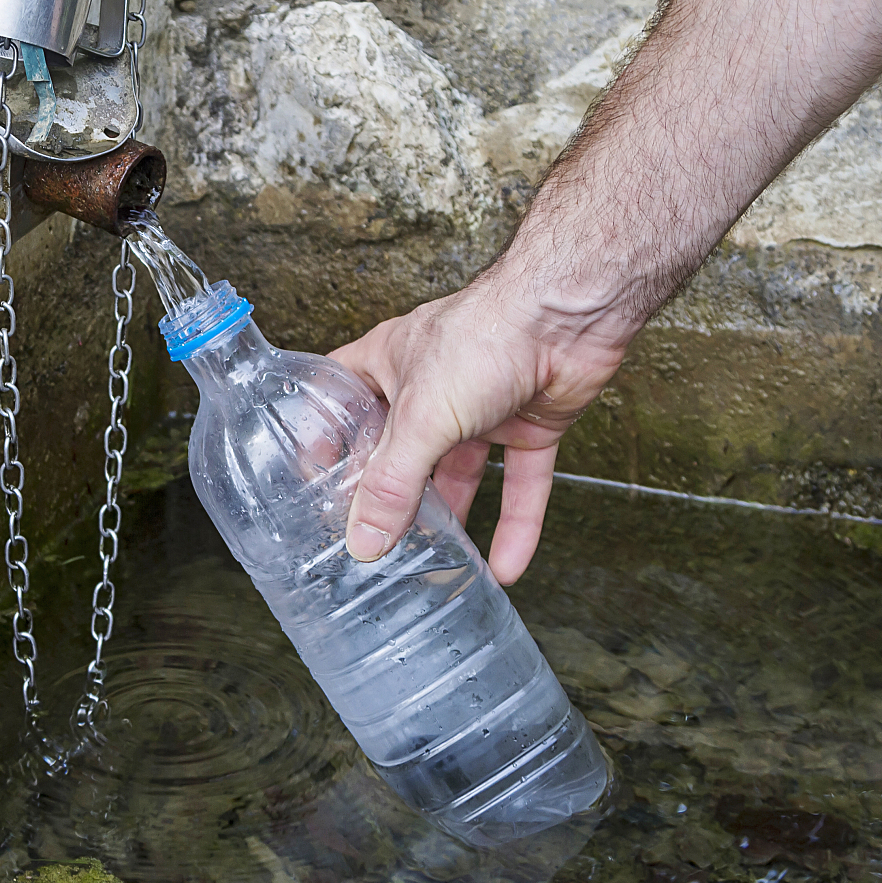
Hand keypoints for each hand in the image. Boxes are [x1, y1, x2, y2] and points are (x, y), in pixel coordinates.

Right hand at [328, 279, 627, 583]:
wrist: (568, 317)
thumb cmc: (488, 333)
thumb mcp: (421, 417)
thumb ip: (392, 483)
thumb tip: (364, 539)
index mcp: (388, 364)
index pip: (340, 402)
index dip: (323, 440)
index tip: (313, 486)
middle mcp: (430, 385)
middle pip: (400, 449)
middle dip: (391, 495)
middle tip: (373, 540)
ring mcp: (481, 406)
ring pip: (460, 472)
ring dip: (452, 517)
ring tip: (435, 565)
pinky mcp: (528, 424)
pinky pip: (519, 484)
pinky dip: (516, 524)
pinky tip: (506, 565)